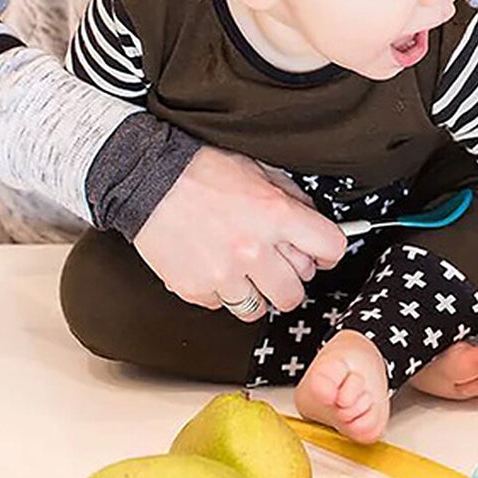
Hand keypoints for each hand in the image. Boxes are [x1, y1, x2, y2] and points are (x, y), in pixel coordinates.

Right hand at [133, 147, 345, 317]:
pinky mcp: (196, 289)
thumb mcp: (258, 170)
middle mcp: (253, 249)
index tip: (321, 253)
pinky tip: (214, 267)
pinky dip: (221, 292)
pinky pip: (222, 306)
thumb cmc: (200, 170)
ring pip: (260, 308)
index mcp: (276, 215)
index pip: (331, 247)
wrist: (147, 179)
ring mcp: (224, 274)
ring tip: (243, 270)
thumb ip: (291, 198)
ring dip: (257, 292)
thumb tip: (315, 222)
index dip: (329, 251)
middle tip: (276, 265)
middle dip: (290, 279)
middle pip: (296, 291)